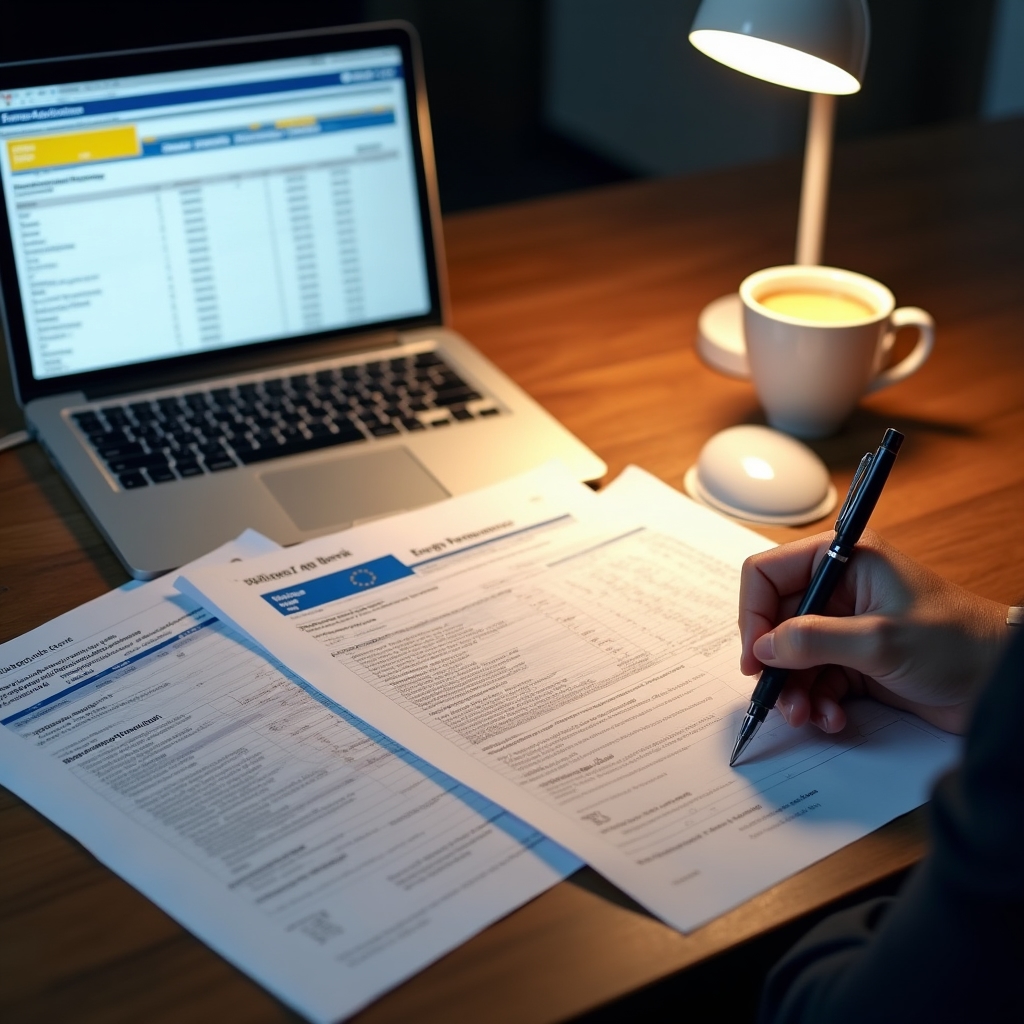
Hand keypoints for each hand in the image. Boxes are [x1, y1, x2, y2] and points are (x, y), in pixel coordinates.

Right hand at [738, 530, 1008, 734]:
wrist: (1000, 683)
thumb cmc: (958, 644)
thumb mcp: (879, 641)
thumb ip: (815, 641)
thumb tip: (765, 647)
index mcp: (842, 561)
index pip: (768, 573)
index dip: (754, 614)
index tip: (755, 655)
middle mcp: (838, 589)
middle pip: (775, 621)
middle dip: (774, 662)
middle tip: (775, 695)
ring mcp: (844, 626)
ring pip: (791, 656)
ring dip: (793, 689)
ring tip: (805, 715)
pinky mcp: (853, 659)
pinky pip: (814, 678)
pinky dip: (816, 701)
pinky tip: (832, 717)